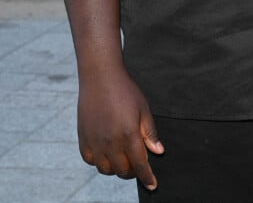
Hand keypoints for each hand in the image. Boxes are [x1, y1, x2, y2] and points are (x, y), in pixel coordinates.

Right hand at [77, 65, 163, 189]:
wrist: (100, 77)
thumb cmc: (125, 91)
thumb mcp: (143, 109)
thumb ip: (150, 133)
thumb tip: (158, 152)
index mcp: (128, 135)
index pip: (140, 165)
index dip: (147, 177)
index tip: (152, 185)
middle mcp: (110, 142)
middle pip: (122, 171)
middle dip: (133, 171)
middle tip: (137, 162)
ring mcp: (95, 142)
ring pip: (106, 169)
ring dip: (116, 168)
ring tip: (122, 156)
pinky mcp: (83, 139)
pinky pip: (90, 160)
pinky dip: (99, 161)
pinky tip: (106, 151)